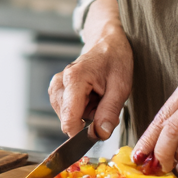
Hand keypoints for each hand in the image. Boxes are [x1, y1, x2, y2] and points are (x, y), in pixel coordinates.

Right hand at [49, 0, 132, 140]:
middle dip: (87, 121)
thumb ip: (109, 112)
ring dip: (85, 115)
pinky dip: (81, 109)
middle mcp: (60, 82)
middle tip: (105, 105)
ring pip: (68, 117)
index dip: (81, 134)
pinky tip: (91, 97)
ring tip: (99, 98)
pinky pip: (68, 111)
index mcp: (75, 79)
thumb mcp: (121, 86)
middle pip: (68, 120)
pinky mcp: (57, 89)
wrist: (107, 42)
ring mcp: (56, 85)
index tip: (97, 135)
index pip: (69, 120)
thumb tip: (99, 134)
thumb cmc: (115, 60)